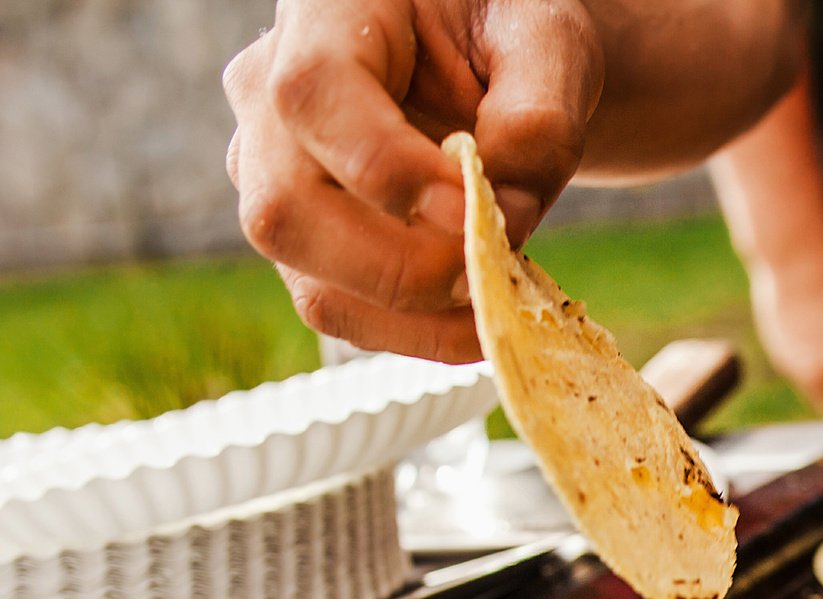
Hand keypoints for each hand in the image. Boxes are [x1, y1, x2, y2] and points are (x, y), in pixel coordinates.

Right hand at [223, 0, 603, 360]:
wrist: (492, 56)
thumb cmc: (509, 32)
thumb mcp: (545, 41)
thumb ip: (539, 113)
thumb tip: (505, 209)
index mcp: (321, 16)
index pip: (312, 96)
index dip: (388, 170)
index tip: (474, 209)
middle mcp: (268, 96)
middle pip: (287, 212)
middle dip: (401, 268)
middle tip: (491, 270)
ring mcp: (275, 175)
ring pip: (311, 283)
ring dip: (415, 317)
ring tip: (497, 299)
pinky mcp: (307, 241)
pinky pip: (343, 310)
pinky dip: (417, 334)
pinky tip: (479, 319)